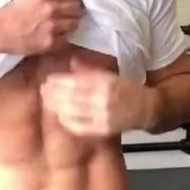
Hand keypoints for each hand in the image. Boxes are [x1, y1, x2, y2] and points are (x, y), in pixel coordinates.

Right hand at [0, 0, 84, 55]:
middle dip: (76, 13)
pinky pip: (66, 40)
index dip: (75, 2)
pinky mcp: (51, 42)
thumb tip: (61, 0)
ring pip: (75, 25)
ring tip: (63, 28)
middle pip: (77, 10)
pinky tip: (55, 38)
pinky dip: (63, 39)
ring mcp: (53, 26)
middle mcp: (52, 8)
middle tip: (71, 17)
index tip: (73, 6)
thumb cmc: (9, 14)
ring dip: (71, 26)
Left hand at [40, 65, 157, 136]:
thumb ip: (90, 70)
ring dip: (58, 106)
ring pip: (74, 111)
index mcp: (107, 82)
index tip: (48, 79)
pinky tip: (59, 115)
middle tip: (43, 90)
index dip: (60, 81)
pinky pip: (81, 126)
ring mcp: (104, 116)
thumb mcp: (111, 74)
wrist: (146, 108)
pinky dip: (68, 121)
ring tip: (47, 101)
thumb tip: (71, 60)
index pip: (78, 81)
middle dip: (55, 93)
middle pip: (73, 96)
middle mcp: (105, 99)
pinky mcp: (104, 129)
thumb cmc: (127, 89)